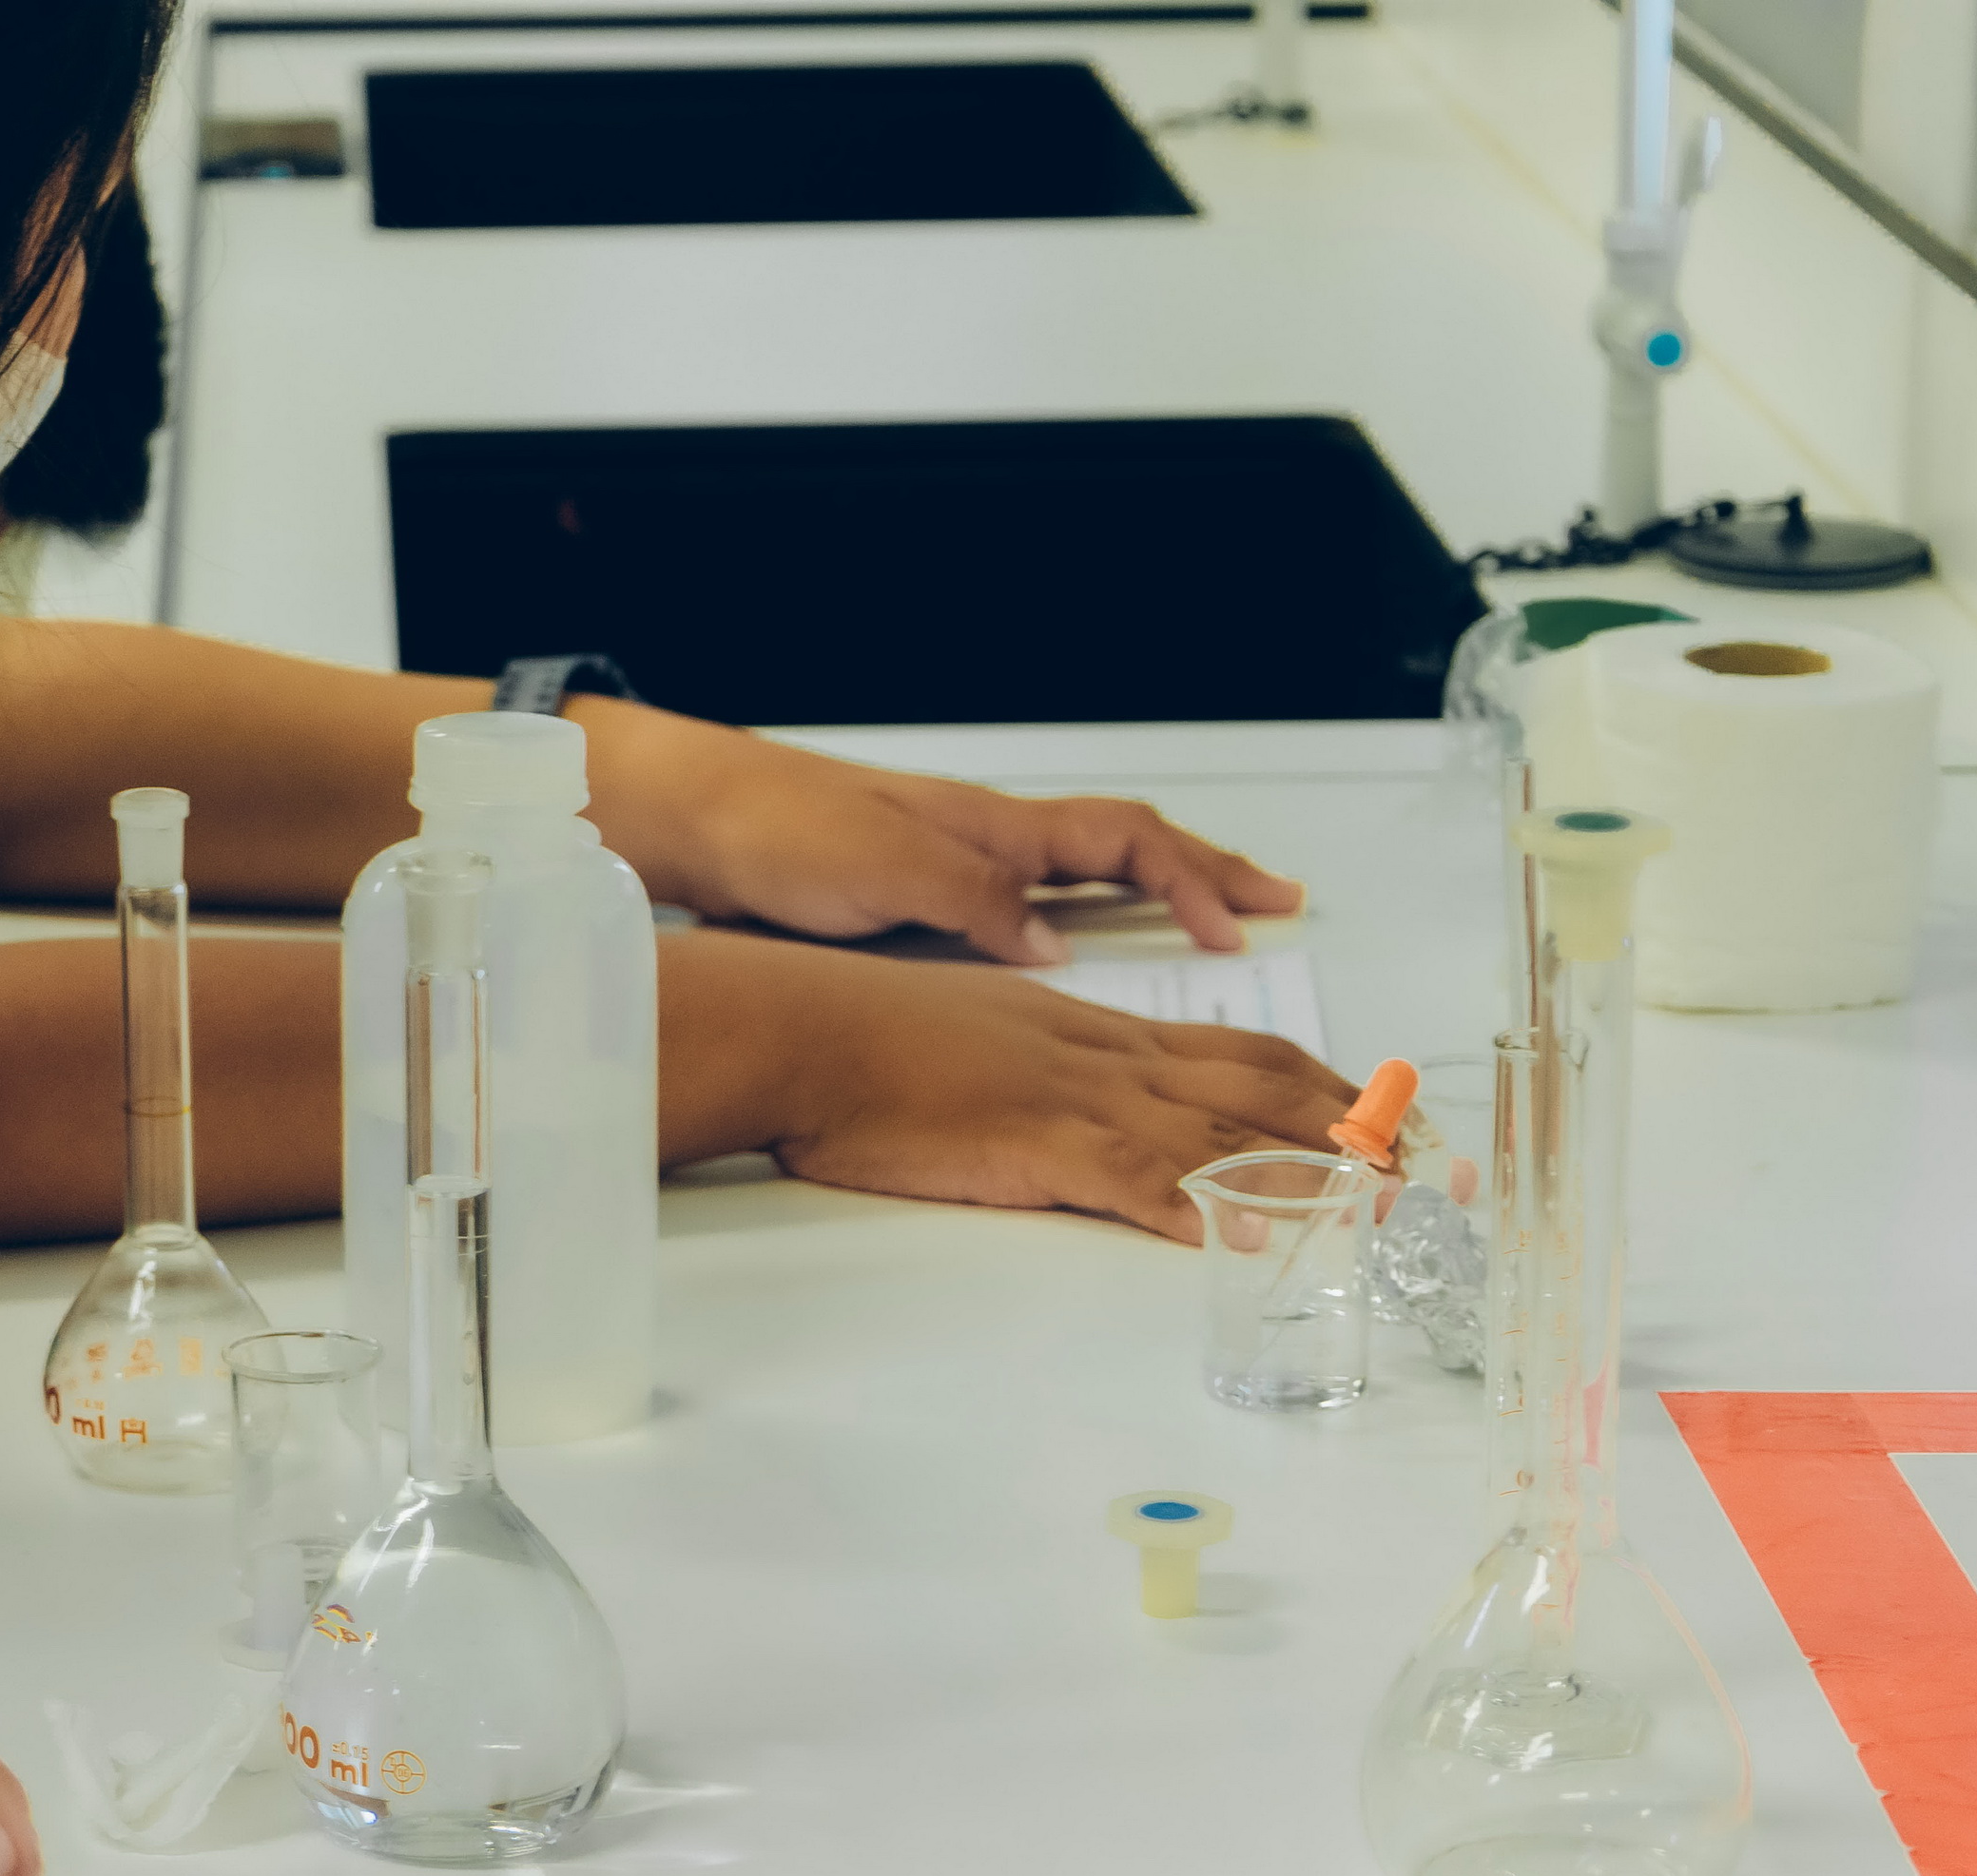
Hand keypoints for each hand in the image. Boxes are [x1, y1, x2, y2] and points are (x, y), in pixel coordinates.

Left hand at [578, 700, 1303, 961]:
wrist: (700, 822)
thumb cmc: (780, 832)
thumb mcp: (884, 869)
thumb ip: (976, 905)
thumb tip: (1058, 946)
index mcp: (994, 828)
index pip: (1125, 840)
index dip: (1191, 880)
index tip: (1241, 926)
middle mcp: (990, 842)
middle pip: (1127, 848)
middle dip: (1206, 874)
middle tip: (1277, 903)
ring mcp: (961, 867)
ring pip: (1084, 877)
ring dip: (1154, 896)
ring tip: (1213, 925)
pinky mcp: (923, 902)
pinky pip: (1033, 907)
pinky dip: (1083, 922)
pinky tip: (1089, 952)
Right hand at [673, 935, 1356, 1240]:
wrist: (799, 1032)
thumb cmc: (857, 1045)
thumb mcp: (964, 1046)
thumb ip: (1024, 1074)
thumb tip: (1051, 1111)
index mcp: (1087, 1033)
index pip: (1230, 1048)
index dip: (1313, 1078)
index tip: (1371, 1109)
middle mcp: (1105, 1054)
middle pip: (1259, 1080)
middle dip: (1352, 1123)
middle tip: (1426, 1162)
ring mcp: (1079, 1094)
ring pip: (1228, 1125)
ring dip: (1315, 1168)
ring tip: (1386, 1206)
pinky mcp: (1042, 1141)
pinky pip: (1148, 1176)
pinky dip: (1214, 1206)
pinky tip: (1264, 1235)